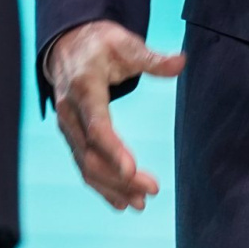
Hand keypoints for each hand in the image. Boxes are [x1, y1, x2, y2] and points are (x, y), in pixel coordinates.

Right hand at [45, 20, 182, 211]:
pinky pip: (83, 165)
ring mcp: (67, 127)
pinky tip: (120, 202)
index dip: (112, 149)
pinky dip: (101, 186)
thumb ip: (151, 58)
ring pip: (85, 165)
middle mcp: (70, 112)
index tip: (132, 169)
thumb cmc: (102, 44)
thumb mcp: (126, 44)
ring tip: (140, 203)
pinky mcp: (71, 136)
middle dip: (119, 177)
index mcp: (83, 87)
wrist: (69, 45)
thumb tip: (181, 61)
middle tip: (152, 190)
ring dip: (111, 187)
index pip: (96, 124)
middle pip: (91, 153)